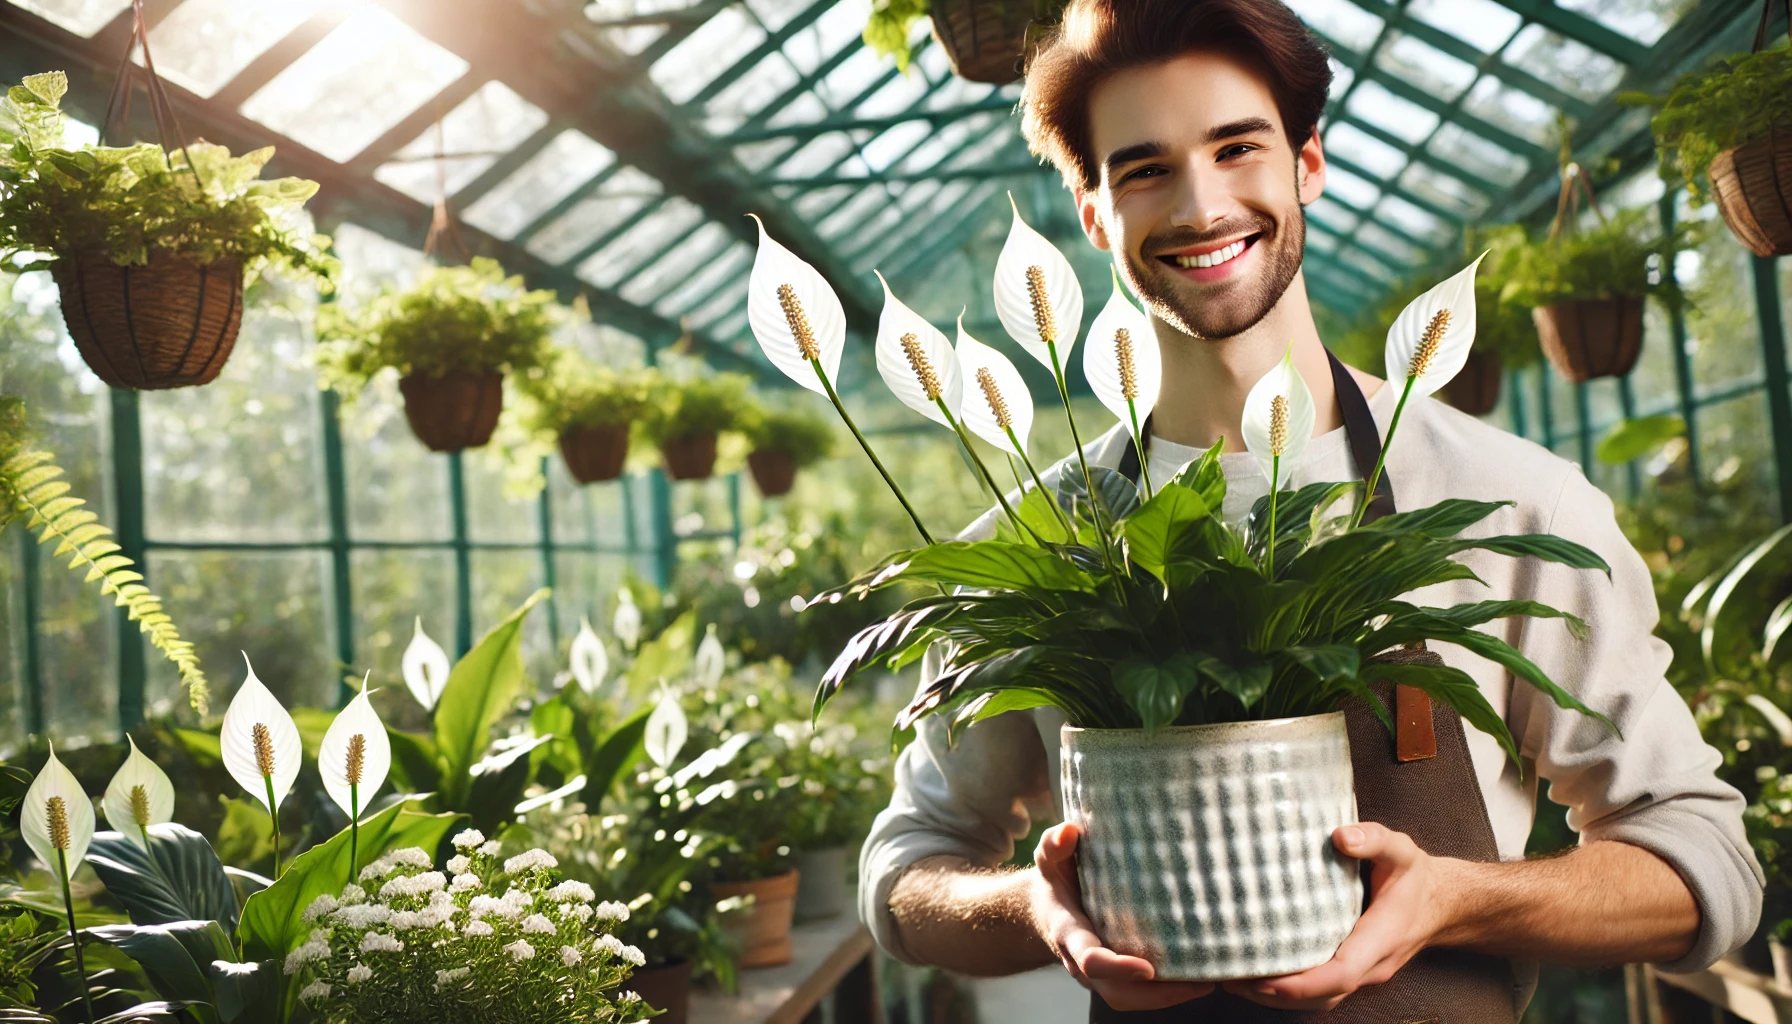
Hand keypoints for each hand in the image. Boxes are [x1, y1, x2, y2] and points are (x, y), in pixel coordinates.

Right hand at [1030, 822, 1213, 1010]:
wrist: (1044, 910)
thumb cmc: (1054, 880)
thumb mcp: (1049, 858)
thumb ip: (1054, 844)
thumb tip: (1068, 832)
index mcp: (1069, 932)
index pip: (1091, 959)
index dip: (1118, 967)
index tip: (1148, 968)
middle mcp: (1082, 961)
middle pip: (1116, 992)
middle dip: (1157, 995)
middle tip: (1200, 982)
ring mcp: (1097, 973)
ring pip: (1129, 999)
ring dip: (1167, 997)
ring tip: (1206, 981)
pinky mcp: (1112, 975)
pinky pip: (1136, 994)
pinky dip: (1165, 991)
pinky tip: (1194, 974)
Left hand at [1221, 822, 1457, 1010]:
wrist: (1440, 902)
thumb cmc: (1414, 877)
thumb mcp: (1400, 850)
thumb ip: (1373, 839)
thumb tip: (1340, 836)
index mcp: (1380, 940)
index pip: (1341, 974)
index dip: (1303, 983)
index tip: (1266, 980)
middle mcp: (1371, 966)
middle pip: (1322, 996)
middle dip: (1275, 994)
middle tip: (1228, 978)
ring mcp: (1362, 972)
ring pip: (1320, 1000)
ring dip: (1277, 997)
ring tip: (1232, 980)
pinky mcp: (1353, 969)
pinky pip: (1321, 991)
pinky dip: (1290, 990)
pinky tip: (1258, 975)